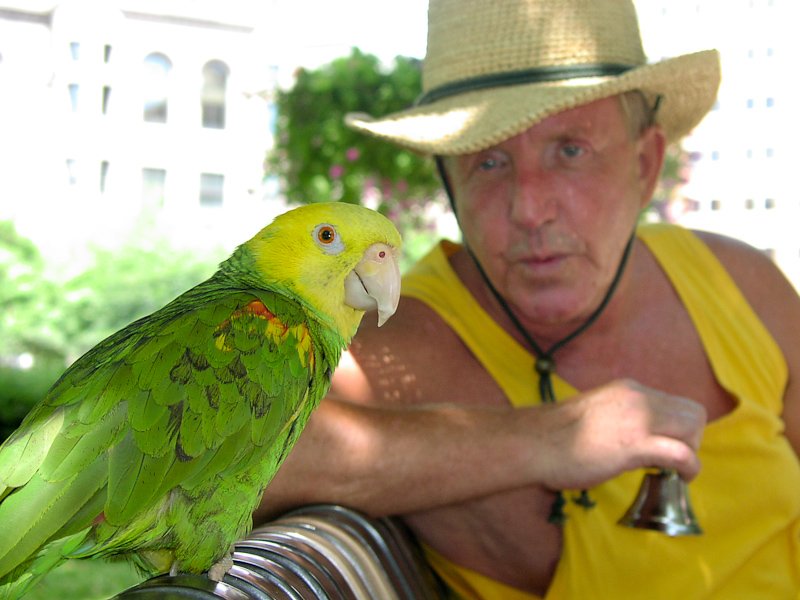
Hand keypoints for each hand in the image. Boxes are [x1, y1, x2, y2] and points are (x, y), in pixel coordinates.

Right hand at [536, 379, 706, 490]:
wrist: (533, 441)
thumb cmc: (553, 435)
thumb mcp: (594, 412)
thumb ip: (618, 416)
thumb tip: (630, 436)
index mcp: (627, 389)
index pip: (676, 402)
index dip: (678, 427)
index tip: (665, 445)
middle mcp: (638, 398)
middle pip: (694, 413)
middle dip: (691, 439)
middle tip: (670, 459)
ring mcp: (638, 419)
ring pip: (694, 429)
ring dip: (691, 452)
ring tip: (672, 470)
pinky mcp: (635, 445)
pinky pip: (683, 454)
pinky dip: (691, 468)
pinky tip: (681, 478)